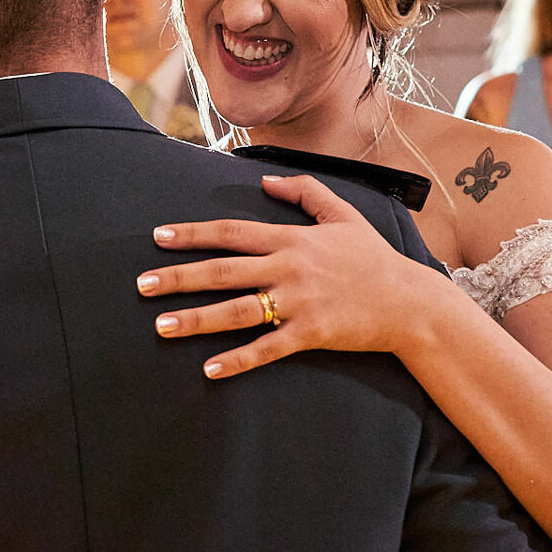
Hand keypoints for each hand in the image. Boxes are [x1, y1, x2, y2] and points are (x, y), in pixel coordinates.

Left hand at [139, 174, 442, 378]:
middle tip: (141, 285)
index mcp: (293, 239)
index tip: (159, 237)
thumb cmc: (375, 259)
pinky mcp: (311, 334)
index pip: (232, 232)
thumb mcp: (343, 215)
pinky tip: (209, 370)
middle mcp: (290, 268)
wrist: (410, 301)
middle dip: (179, 277)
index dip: (193, 234)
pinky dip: (238, 360)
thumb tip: (266, 181)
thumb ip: (305, 193)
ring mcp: (299, 302)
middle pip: (224, 271)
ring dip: (196, 319)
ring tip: (161, 327)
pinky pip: (267, 348)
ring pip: (238, 311)